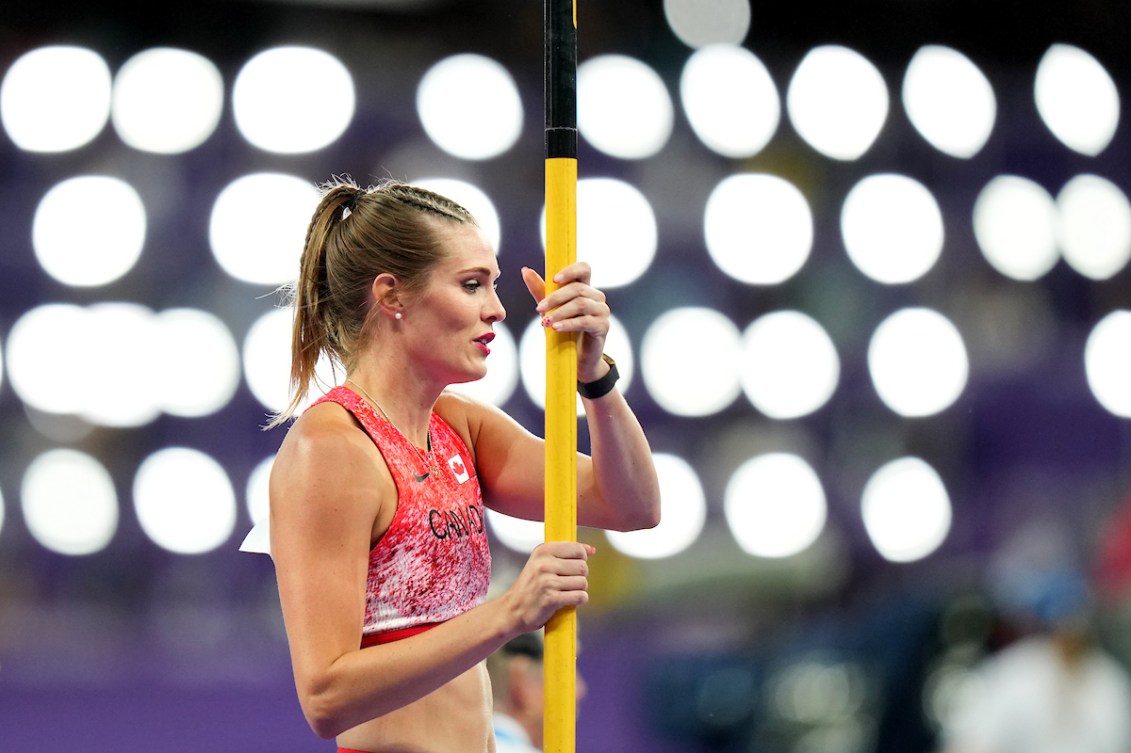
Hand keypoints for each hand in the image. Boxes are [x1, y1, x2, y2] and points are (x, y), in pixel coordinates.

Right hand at [503, 541, 594, 631]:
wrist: (513, 610)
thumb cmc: (530, 587)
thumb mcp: (542, 562)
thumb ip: (566, 553)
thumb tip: (591, 550)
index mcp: (543, 551)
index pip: (577, 549)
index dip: (581, 559)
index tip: (573, 567)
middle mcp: (544, 564)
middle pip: (583, 567)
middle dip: (580, 576)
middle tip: (567, 583)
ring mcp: (547, 582)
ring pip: (583, 583)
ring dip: (579, 590)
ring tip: (566, 592)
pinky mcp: (551, 599)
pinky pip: (580, 597)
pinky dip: (579, 600)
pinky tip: (569, 600)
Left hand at [522, 263, 610, 382]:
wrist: (576, 360)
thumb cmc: (564, 331)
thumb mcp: (550, 309)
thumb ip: (540, 290)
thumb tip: (525, 270)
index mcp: (586, 288)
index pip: (584, 268)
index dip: (570, 270)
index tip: (553, 279)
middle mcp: (597, 297)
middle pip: (578, 288)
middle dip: (556, 297)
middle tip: (539, 308)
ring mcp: (602, 311)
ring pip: (581, 304)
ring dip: (560, 312)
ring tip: (546, 321)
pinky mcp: (603, 326)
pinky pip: (585, 321)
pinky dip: (568, 324)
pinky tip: (556, 328)